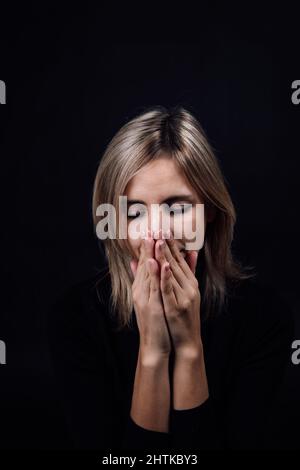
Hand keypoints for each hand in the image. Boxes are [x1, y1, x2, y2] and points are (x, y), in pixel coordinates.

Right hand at [130, 234, 171, 363]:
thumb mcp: (149, 298)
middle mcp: (140, 290)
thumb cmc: (155, 322)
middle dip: (147, 246)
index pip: (144, 263)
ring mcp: (145, 298)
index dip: (147, 247)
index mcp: (141, 288)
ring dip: (150, 255)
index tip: (150, 230)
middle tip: (150, 227)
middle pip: (144, 264)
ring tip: (152, 238)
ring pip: (148, 273)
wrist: (155, 345)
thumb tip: (136, 263)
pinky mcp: (152, 306)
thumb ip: (143, 280)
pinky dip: (156, 275)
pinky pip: (154, 288)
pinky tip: (158, 263)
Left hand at [155, 231, 201, 357]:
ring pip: (172, 272)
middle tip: (159, 226)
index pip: (179, 258)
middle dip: (166, 243)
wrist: (187, 340)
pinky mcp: (176, 306)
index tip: (163, 227)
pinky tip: (161, 264)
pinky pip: (169, 288)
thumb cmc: (183, 316)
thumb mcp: (187, 292)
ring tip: (158, 239)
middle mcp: (189, 286)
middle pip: (175, 261)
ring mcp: (184, 296)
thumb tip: (192, 252)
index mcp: (189, 282)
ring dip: (165, 255)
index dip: (171, 242)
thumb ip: (188, 272)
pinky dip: (165, 276)